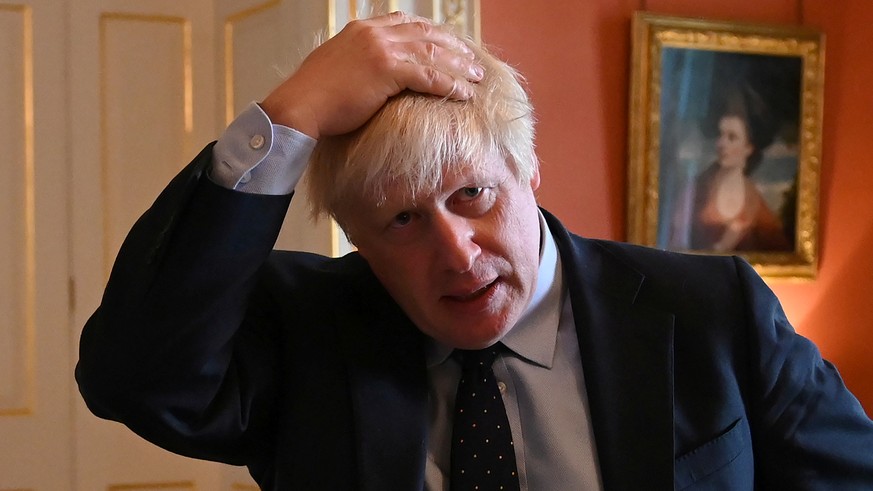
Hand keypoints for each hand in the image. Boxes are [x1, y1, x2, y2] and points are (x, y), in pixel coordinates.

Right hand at [260, 11, 483, 138]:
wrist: (300, 107)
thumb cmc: (314, 96)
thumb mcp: (334, 66)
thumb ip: (355, 61)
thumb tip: (366, 74)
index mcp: (362, 29)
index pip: (405, 22)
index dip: (431, 32)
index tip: (448, 43)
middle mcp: (374, 33)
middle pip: (425, 33)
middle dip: (453, 46)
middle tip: (471, 60)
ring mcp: (381, 49)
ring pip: (433, 53)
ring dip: (459, 65)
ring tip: (477, 77)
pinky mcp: (387, 70)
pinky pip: (429, 76)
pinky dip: (451, 84)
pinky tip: (465, 94)